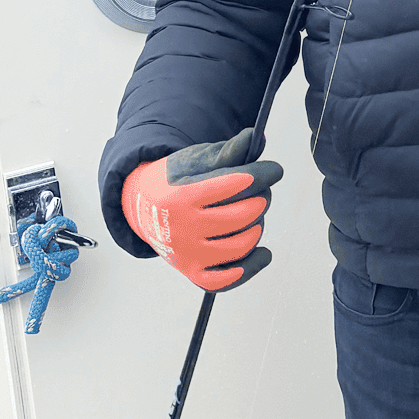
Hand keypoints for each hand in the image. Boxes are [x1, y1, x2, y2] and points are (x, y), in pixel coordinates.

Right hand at [121, 130, 281, 291]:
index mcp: (182, 195)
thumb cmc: (176, 181)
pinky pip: (228, 279)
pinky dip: (250, 266)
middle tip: (261, 191)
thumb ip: (227, 152)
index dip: (262, 174)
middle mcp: (183, 228)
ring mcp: (188, 254)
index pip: (234, 185)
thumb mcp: (195, 160)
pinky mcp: (193, 272)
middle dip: (262, 198)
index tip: (275, 170)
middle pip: (243, 215)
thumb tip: (256, 138)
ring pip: (241, 244)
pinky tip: (262, 251)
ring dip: (258, 226)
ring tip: (254, 213)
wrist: (143, 208)